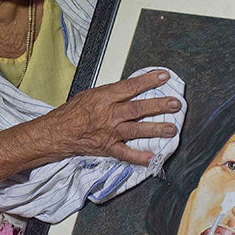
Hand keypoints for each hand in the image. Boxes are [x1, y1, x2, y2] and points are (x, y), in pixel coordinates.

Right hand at [50, 70, 179, 165]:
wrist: (58, 132)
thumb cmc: (74, 112)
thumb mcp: (91, 94)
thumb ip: (112, 93)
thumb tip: (132, 88)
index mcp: (104, 98)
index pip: (130, 87)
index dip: (148, 81)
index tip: (164, 76)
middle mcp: (109, 115)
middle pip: (137, 109)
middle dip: (159, 106)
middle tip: (176, 104)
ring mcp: (109, 133)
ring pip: (136, 130)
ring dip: (155, 129)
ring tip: (172, 129)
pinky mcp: (108, 148)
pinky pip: (125, 154)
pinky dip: (139, 157)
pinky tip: (153, 158)